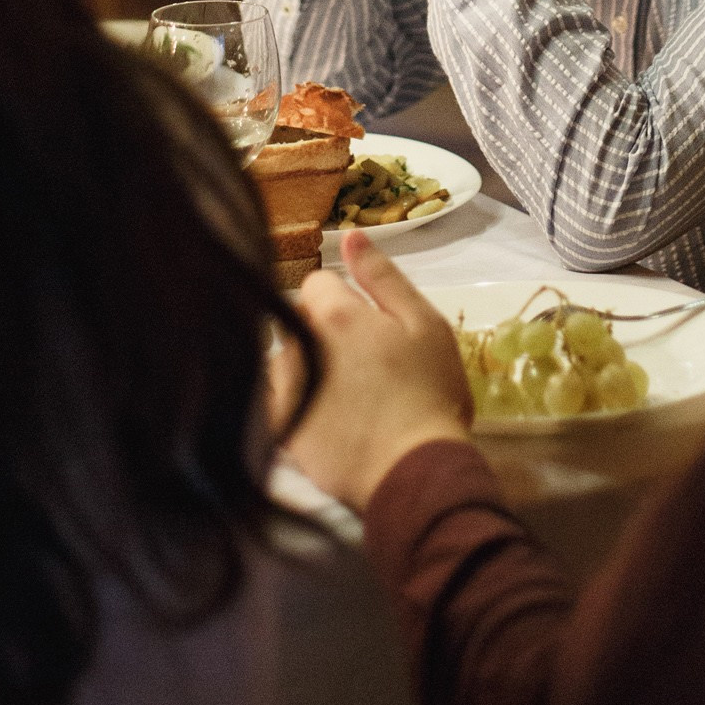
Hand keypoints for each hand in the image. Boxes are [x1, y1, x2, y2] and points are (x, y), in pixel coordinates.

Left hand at [271, 232, 474, 512]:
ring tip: (345, 395)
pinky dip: (293, 403)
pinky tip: (325, 420)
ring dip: (305, 366)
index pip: (317, 283)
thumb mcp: (423, 323)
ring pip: (284, 361)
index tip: (370, 325)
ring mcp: (284, 392)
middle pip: (299, 321)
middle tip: (366, 363)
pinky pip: (276, 402)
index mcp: (334, 315)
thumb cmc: (428, 391)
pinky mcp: (281, 431)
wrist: (413, 470)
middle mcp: (297, 347)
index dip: (345, 299)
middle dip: (324, 331)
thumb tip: (350, 234)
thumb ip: (383, 276)